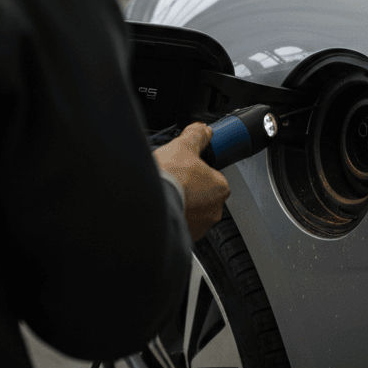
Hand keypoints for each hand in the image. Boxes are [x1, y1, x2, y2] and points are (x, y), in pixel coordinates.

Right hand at [154, 122, 229, 240]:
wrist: (147, 203)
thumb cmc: (169, 178)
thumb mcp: (183, 146)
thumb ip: (197, 136)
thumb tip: (203, 130)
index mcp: (220, 188)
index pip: (213, 176)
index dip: (198, 170)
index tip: (187, 169)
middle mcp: (214, 211)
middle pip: (203, 194)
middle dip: (190, 188)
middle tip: (174, 179)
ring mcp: (199, 226)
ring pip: (192, 211)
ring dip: (182, 203)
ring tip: (166, 192)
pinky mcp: (184, 237)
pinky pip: (181, 223)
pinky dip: (173, 216)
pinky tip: (163, 206)